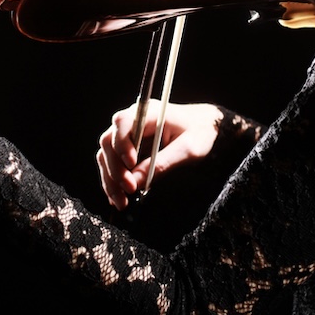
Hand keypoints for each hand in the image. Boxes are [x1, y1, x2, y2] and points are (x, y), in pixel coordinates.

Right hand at [96, 99, 223, 209]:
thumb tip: (135, 181)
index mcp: (149, 112)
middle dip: (114, 169)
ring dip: (111, 179)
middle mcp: (134, 120)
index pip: (123, 123)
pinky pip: (113, 163)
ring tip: (122, 202)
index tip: (131, 165)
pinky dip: (113, 181)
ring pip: (107, 155)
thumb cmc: (201, 132)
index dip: (122, 144)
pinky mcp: (128, 148)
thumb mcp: (188, 149)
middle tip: (129, 190)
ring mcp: (129, 134)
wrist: (207, 128)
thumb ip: (162, 164)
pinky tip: (118, 198)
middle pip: (109, 142)